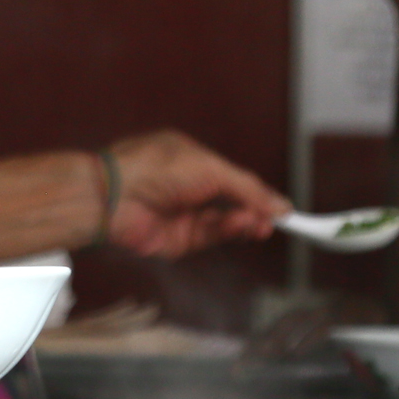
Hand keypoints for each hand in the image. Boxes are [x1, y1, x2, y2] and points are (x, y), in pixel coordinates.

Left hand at [105, 131, 288, 256]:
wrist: (116, 196)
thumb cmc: (154, 168)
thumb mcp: (210, 168)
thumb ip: (247, 188)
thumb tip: (278, 203)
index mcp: (191, 160)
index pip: (232, 178)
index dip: (257, 192)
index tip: (282, 206)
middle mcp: (188, 187)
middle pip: (232, 202)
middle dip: (255, 210)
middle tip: (277, 218)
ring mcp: (183, 213)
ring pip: (225, 222)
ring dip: (245, 222)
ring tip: (260, 222)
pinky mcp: (179, 238)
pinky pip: (211, 236)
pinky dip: (229, 231)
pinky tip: (242, 225)